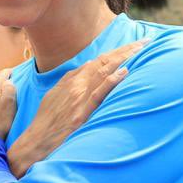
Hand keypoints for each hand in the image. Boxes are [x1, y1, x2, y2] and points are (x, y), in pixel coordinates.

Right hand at [8, 40, 144, 176]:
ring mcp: (78, 99)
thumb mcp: (55, 95)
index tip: (135, 45)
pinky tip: (124, 72)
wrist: (35, 141)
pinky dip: (111, 81)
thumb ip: (71, 80)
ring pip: (104, 73)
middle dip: (126, 50)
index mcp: (71, 80)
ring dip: (124, 59)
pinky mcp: (80, 114)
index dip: (118, 51)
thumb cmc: (46, 121)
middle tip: (146, 41)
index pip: (99, 61)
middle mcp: (76, 85)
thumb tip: (88, 66)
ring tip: (142, 49)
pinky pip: (98, 94)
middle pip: (105, 62)